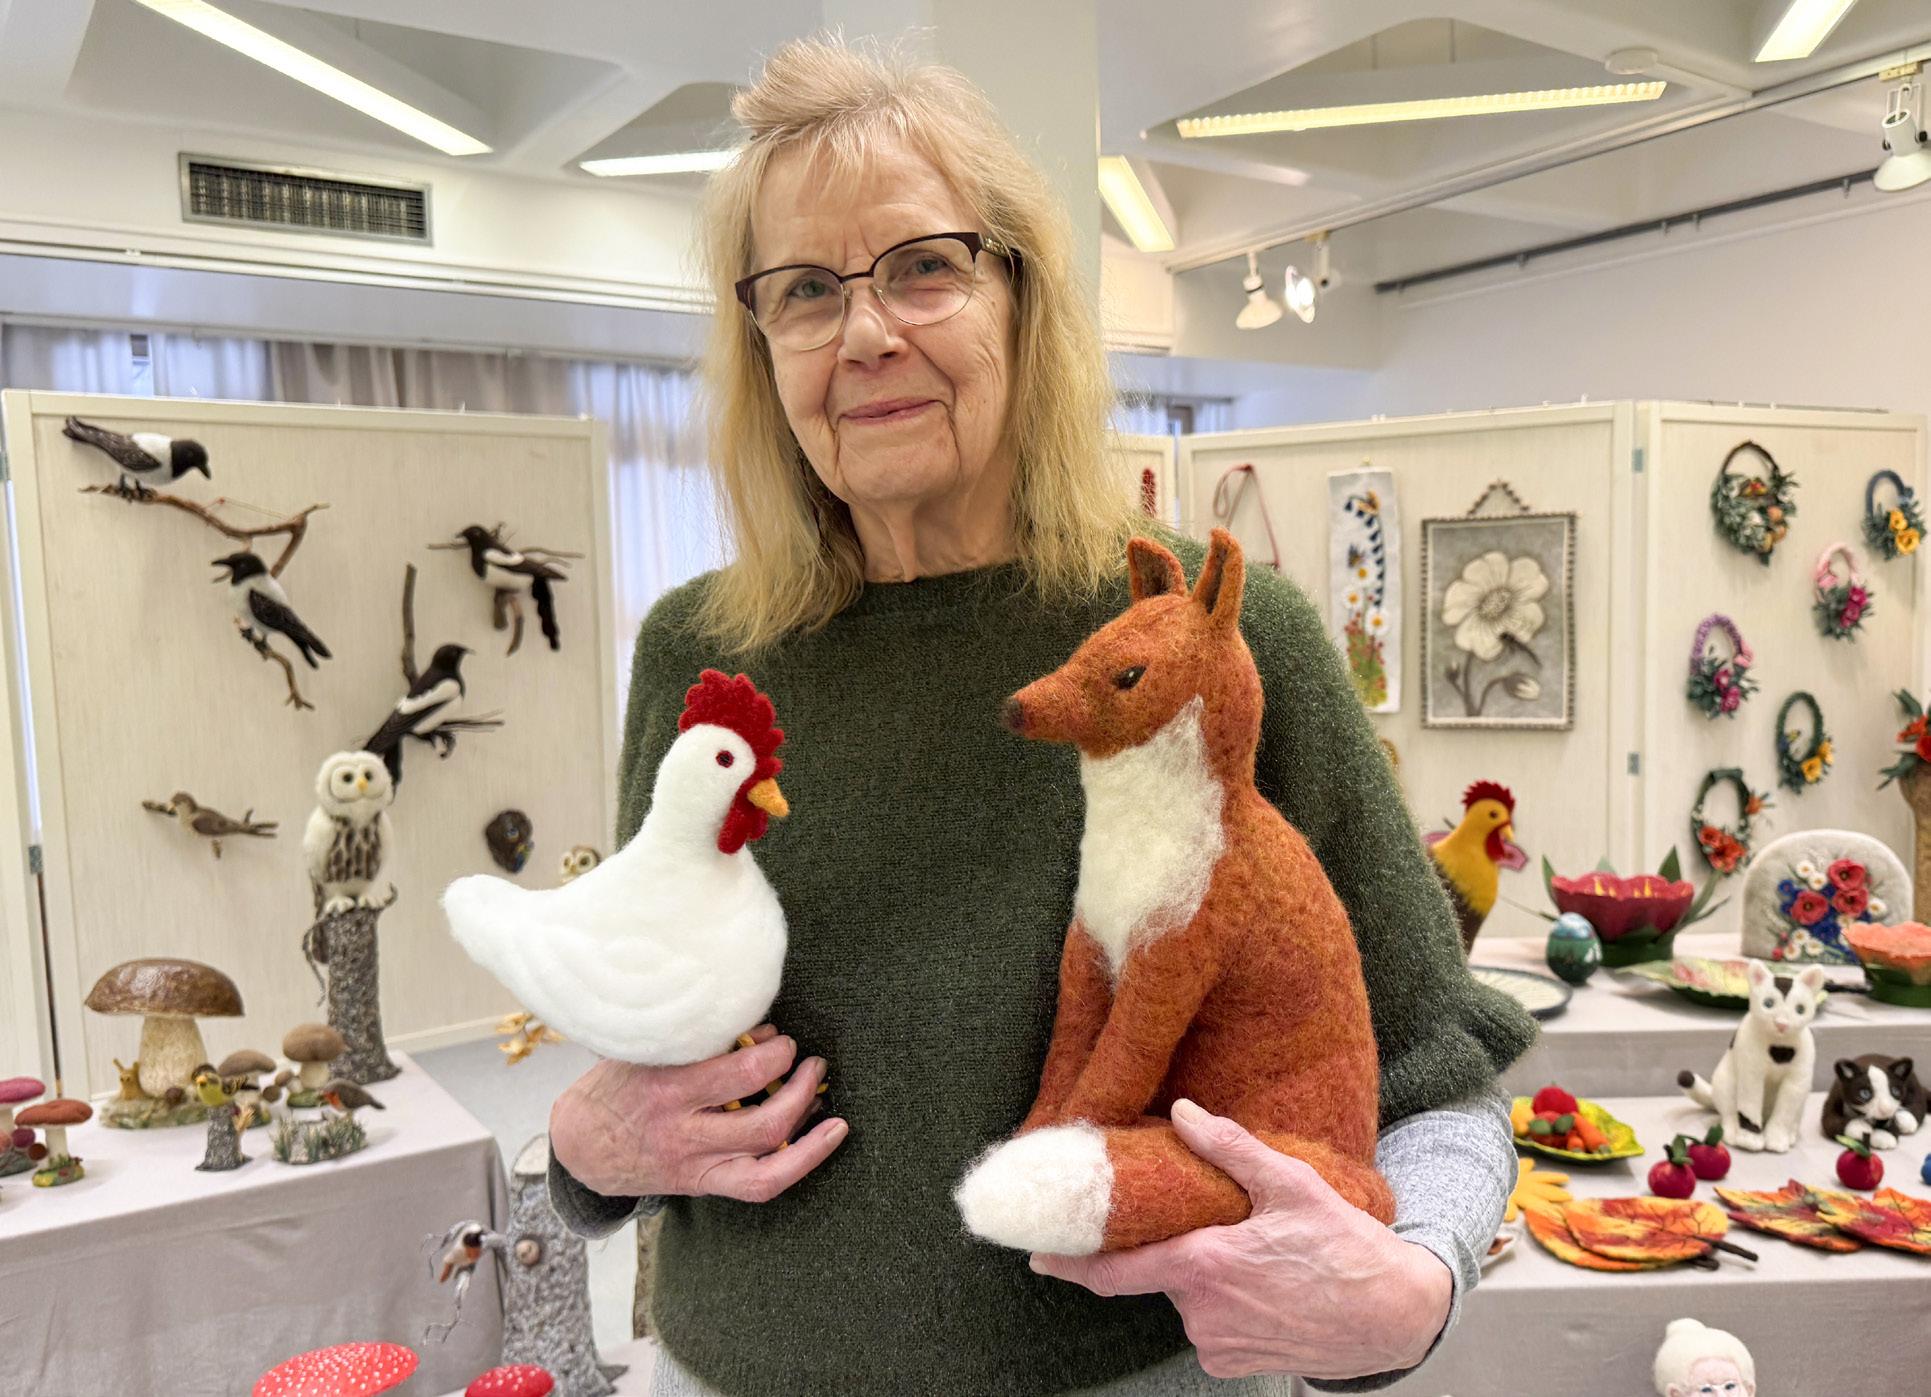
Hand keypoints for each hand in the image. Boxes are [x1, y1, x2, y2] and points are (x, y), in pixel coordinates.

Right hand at [549, 1023, 847, 1202]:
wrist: (580, 1148)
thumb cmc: (615, 1088)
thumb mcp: (645, 1053)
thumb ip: (701, 1042)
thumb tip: (763, 1032)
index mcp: (667, 1091)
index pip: (739, 1075)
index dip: (777, 1054)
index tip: (784, 1040)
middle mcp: (684, 1133)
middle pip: (763, 1122)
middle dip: (800, 1088)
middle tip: (812, 1063)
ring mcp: (696, 1165)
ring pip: (768, 1161)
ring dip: (808, 1127)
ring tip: (824, 1098)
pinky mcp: (703, 1185)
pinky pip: (760, 1184)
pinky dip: (800, 1162)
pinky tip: (828, 1137)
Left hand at [1029, 1099, 1451, 1381]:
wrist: (1393, 1317)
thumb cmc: (1346, 1248)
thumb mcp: (1291, 1185)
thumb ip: (1230, 1148)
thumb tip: (1184, 1113)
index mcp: (1204, 1266)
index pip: (1115, 1272)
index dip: (1070, 1264)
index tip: (1037, 1256)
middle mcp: (1201, 1312)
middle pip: (1160, 1272)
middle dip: (1178, 1247)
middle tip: (1221, 1226)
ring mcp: (1217, 1343)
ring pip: (1187, 1297)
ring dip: (1205, 1275)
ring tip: (1257, 1256)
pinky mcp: (1234, 1363)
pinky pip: (1210, 1325)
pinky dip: (1225, 1301)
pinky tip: (1264, 1285)